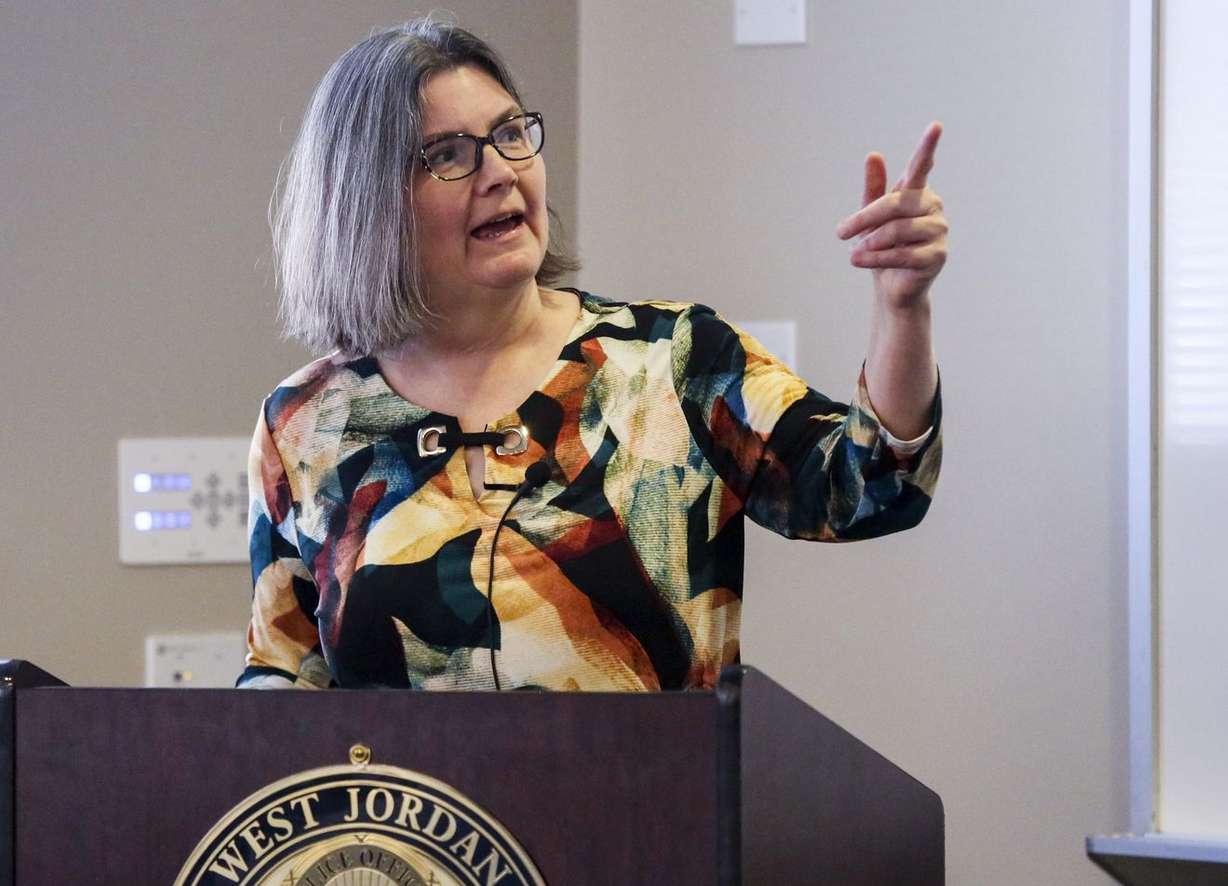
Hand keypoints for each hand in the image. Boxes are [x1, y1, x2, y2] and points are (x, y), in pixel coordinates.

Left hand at [836, 122, 948, 311]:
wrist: (892, 288)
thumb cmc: (882, 247)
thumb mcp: (871, 218)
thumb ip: (873, 189)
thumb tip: (873, 155)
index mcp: (917, 193)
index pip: (921, 167)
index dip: (927, 147)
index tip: (936, 126)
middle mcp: (933, 208)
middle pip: (895, 204)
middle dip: (865, 218)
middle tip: (840, 232)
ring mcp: (940, 231)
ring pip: (898, 230)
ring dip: (870, 242)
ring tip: (855, 252)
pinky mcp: (938, 256)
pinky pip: (902, 254)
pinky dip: (876, 258)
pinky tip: (859, 261)